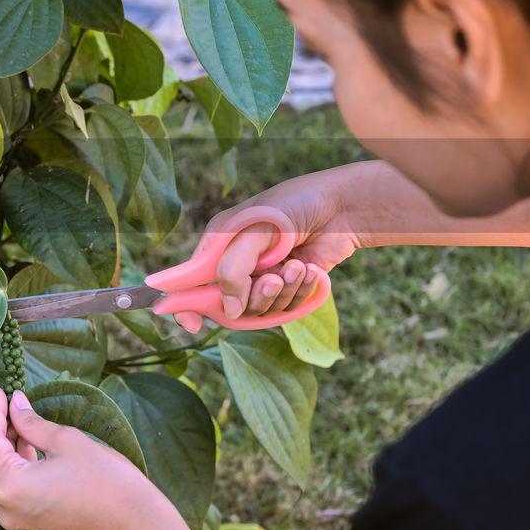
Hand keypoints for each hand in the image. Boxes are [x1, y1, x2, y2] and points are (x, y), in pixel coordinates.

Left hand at [0, 388, 170, 529]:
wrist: (136, 525)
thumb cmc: (105, 480)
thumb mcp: (66, 441)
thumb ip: (32, 422)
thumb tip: (15, 403)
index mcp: (9, 486)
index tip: (0, 389)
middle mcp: (3, 507)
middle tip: (3, 409)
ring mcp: (15, 518)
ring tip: (21, 421)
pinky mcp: (29, 521)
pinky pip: (5, 490)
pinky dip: (9, 465)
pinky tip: (29, 443)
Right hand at [168, 168, 361, 331]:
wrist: (342, 206)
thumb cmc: (293, 206)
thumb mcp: (253, 232)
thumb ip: (233, 270)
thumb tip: (229, 309)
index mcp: (219, 244)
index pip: (191, 279)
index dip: (187, 303)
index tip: (193, 323)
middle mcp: (238, 262)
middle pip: (230, 303)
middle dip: (254, 296)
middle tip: (272, 279)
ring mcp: (264, 275)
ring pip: (261, 308)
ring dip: (283, 291)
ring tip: (297, 266)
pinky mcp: (289, 284)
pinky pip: (287, 306)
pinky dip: (300, 290)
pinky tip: (311, 269)